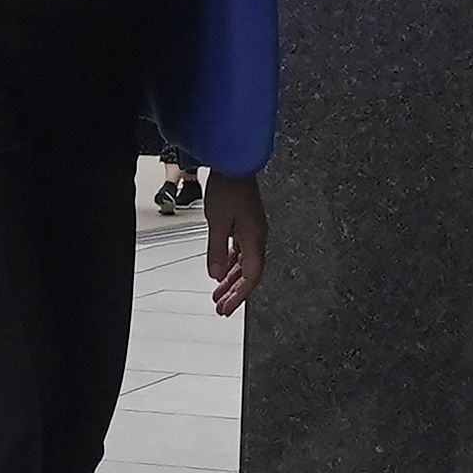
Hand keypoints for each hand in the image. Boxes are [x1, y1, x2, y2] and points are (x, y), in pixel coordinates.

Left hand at [205, 173, 267, 314]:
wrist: (234, 164)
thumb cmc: (228, 187)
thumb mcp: (217, 222)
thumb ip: (216, 251)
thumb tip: (215, 275)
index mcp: (254, 239)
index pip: (251, 277)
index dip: (240, 296)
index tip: (227, 308)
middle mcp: (257, 237)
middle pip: (249, 273)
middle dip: (235, 292)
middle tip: (222, 307)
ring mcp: (252, 230)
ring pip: (244, 263)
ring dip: (231, 279)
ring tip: (219, 293)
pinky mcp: (246, 223)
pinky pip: (241, 251)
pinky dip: (231, 263)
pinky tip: (221, 269)